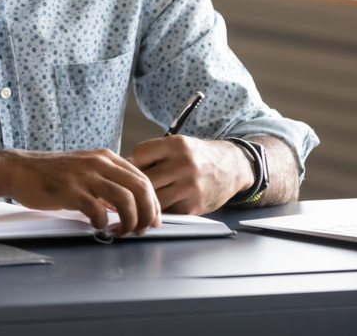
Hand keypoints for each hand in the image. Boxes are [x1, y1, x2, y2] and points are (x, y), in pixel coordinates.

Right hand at [0, 149, 161, 236]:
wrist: (21, 170)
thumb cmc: (53, 174)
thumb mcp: (87, 171)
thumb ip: (108, 185)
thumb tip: (129, 205)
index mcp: (106, 158)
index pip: (142, 179)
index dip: (154, 202)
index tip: (154, 219)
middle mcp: (100, 163)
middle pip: (140, 188)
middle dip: (148, 213)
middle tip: (143, 229)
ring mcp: (85, 176)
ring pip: (125, 199)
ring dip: (130, 221)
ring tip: (123, 232)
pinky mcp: (70, 191)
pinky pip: (97, 210)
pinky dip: (103, 223)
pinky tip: (98, 227)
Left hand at [129, 136, 252, 214]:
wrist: (233, 167)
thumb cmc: (199, 157)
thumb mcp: (179, 145)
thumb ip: (155, 155)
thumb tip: (123, 168)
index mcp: (177, 145)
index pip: (139, 154)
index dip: (135, 162)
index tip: (138, 167)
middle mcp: (184, 164)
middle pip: (144, 179)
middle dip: (136, 185)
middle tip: (135, 188)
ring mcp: (190, 187)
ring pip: (153, 199)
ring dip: (146, 201)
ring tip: (144, 199)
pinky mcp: (193, 206)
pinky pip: (167, 212)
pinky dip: (161, 211)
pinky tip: (163, 206)